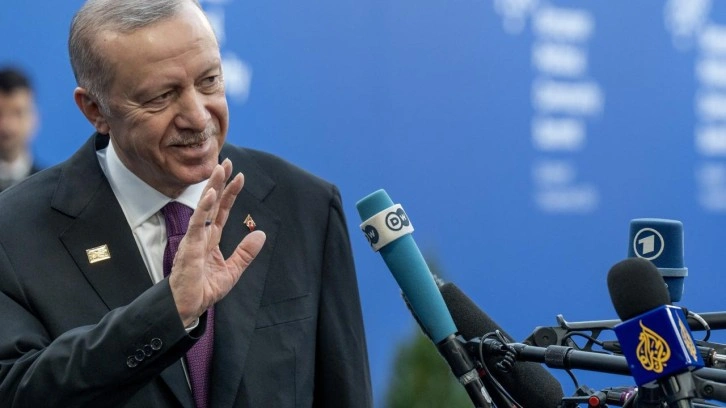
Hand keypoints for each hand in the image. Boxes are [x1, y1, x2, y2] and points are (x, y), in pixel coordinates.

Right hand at [168, 159, 265, 326]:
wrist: (186, 307)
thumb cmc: (203, 290)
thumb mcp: (232, 271)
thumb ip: (246, 253)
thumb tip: (261, 234)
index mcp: (211, 239)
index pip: (222, 210)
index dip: (230, 193)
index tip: (239, 176)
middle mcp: (202, 234)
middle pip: (212, 203)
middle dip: (219, 182)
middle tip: (227, 162)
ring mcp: (195, 238)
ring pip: (204, 208)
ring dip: (212, 188)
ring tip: (219, 169)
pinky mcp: (190, 246)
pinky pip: (197, 224)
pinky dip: (204, 208)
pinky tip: (211, 194)